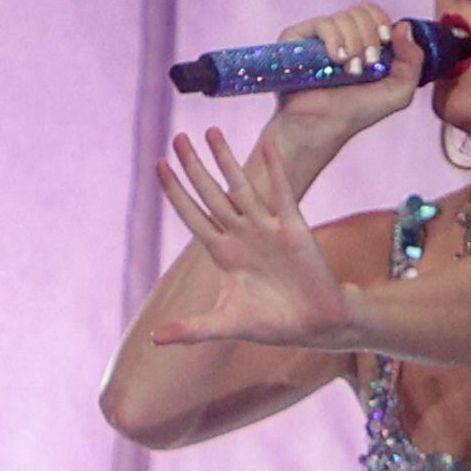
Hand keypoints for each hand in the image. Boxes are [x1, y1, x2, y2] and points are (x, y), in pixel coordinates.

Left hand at [148, 129, 353, 347]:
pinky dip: (275, 172)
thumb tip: (154, 339)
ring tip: (211, 131)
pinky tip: (267, 148)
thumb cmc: (272, 323)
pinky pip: (282, 194)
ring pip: (242, 188)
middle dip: (194, 167)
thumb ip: (192, 330)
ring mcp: (267, 229)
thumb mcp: (226, 325)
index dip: (175, 192)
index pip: (192, 215)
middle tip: (178, 137)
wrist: (316, 324)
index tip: (158, 165)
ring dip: (227, 160)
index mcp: (223, 254)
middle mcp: (242, 235)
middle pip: (212, 194)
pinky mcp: (294, 229)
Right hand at [255, 2, 417, 159]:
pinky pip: (323, 24)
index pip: (372, 11)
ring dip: (354, 45)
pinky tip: (336, 61)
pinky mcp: (296, 38)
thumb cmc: (355, 112)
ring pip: (344, 18)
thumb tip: (403, 26)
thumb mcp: (398, 92)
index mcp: (361, 40)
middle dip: (369, 38)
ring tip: (349, 70)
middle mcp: (338, 35)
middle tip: (366, 65)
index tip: (384, 44)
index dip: (381, 22)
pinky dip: (335, 41)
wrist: (323, 126)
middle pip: (360, 11)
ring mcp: (317, 36)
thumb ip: (413, 61)